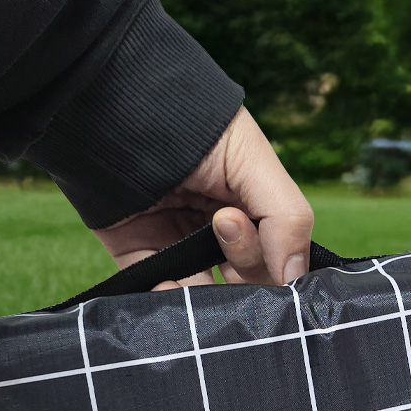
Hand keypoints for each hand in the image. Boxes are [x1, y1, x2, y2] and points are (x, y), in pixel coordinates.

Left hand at [93, 106, 313, 289]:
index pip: (280, 258)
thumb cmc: (193, 126)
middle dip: (242, 265)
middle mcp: (220, 236)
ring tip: (192, 268)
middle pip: (250, 284)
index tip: (240, 223)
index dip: (275, 260)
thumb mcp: (254, 161)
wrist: (113, 109)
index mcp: (253, 211)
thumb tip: (296, 282)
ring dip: (209, 298)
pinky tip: (168, 284)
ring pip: (209, 299)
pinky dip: (171, 301)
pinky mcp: (145, 262)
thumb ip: (287, 219)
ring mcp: (182, 251)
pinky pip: (165, 299)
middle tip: (220, 224)